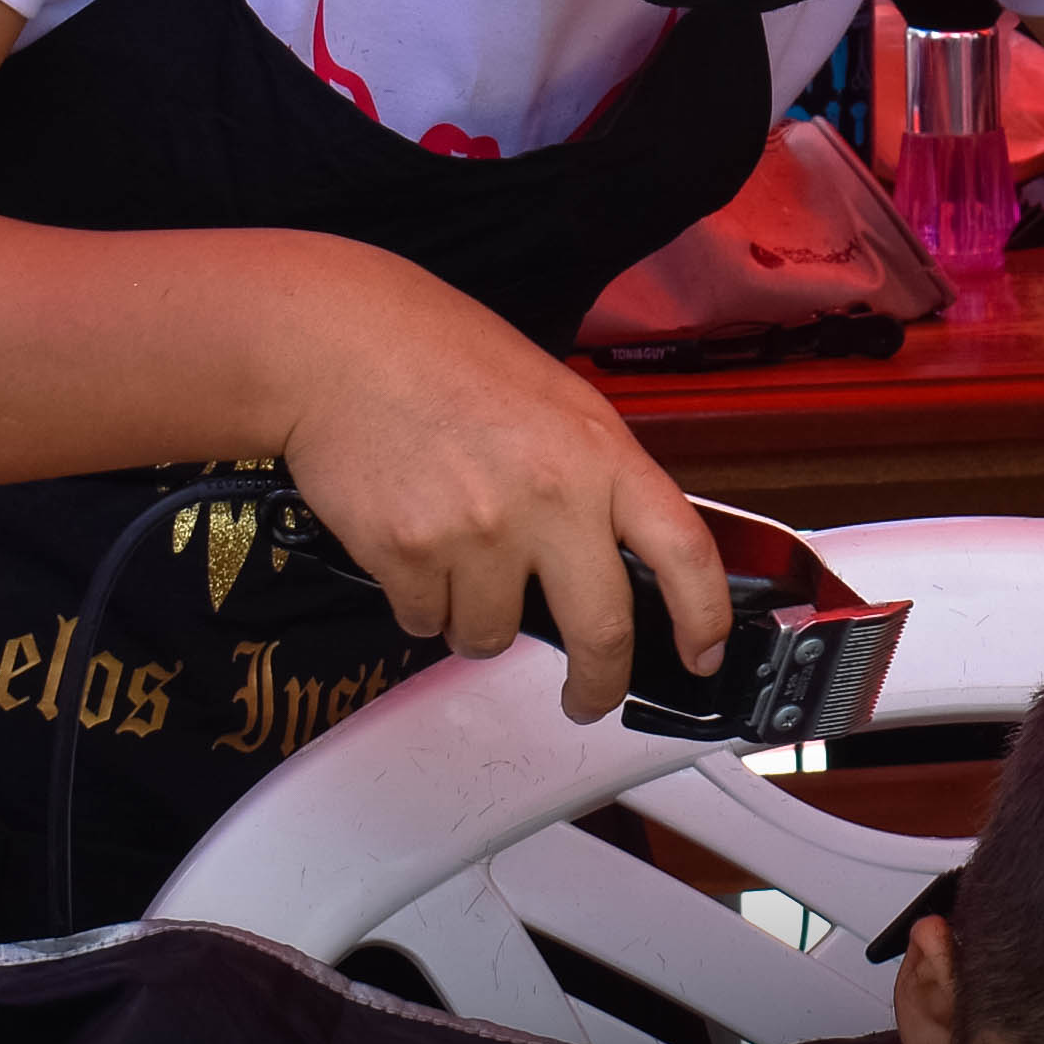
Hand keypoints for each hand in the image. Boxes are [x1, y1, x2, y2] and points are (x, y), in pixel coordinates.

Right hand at [267, 258, 730, 725]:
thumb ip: (597, 478)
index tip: (701, 654)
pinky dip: (420, 602)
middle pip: (602, 631)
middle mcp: (551, 496)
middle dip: (597, 683)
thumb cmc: (445, 359)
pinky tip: (412, 543)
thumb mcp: (559, 404)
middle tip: (587, 696)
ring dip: (478, 619)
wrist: (341, 346)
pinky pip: (426, 622)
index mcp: (601, 453)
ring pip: (495, 635)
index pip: (684, 551)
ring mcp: (480, 530)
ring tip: (457, 555)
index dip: (702, 617)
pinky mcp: (409, 556)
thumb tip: (621, 555)